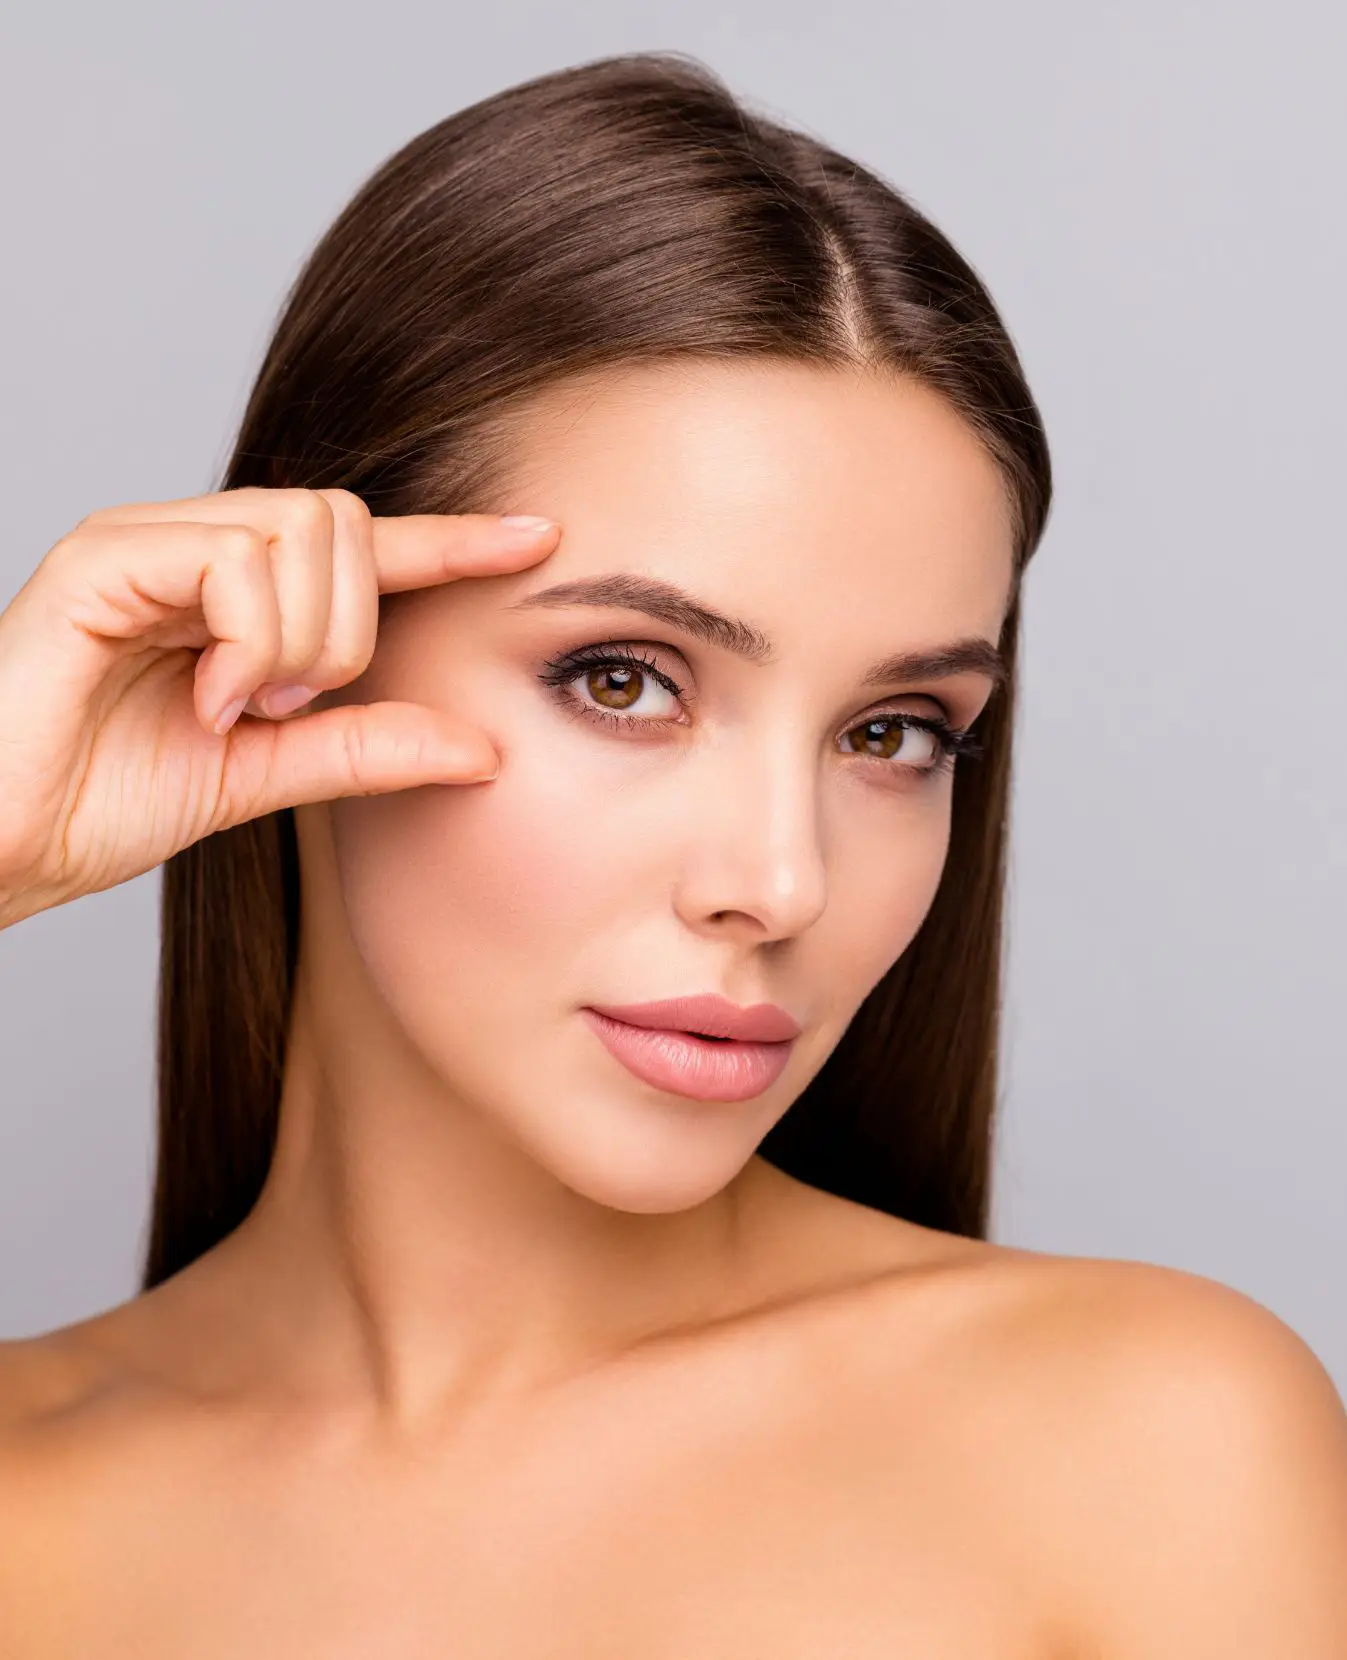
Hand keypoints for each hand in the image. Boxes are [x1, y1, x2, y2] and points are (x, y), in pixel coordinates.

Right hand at [0, 487, 559, 929]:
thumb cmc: (100, 801)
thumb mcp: (266, 776)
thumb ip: (364, 747)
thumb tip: (483, 746)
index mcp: (233, 593)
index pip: (364, 545)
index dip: (452, 541)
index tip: (539, 538)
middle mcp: (192, 548)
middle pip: (343, 520)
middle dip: (347, 628)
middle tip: (286, 705)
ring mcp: (145, 543)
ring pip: (296, 529)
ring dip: (296, 639)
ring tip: (237, 705)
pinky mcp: (101, 559)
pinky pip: (231, 559)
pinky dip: (244, 639)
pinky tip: (207, 696)